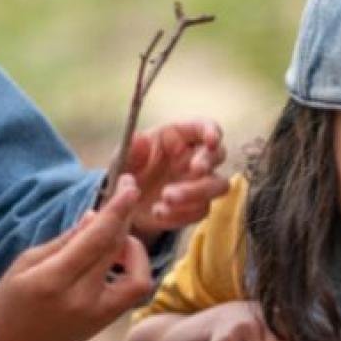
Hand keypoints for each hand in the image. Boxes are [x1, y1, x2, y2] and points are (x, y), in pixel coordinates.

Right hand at [0, 174, 153, 340]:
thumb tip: (97, 216)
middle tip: (123, 201)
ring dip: (134, 253)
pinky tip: (111, 260)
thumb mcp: (28, 261)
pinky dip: (130, 270)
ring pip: (139, 278)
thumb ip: (66, 239)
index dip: (117, 210)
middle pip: (119, 251)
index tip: (130, 187)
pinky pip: (132, 292)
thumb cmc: (11, 299)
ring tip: (113, 241)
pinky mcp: (105, 324)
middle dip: (126, 221)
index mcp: (54, 281)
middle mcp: (81, 300)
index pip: (97, 239)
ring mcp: (97, 316)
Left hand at [118, 118, 228, 238]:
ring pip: (218, 185)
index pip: (203, 126)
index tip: (211, 141)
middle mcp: (194, 157)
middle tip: (195, 170)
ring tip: (166, 198)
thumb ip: (131, 149)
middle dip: (207, 162)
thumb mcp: (123, 158)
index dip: (212, 131)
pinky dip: (182, 213)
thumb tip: (141, 139)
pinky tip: (159, 213)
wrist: (127, 204)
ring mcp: (200, 183)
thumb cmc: (129, 171)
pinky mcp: (198, 206)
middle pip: (218, 155)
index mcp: (179, 136)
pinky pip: (201, 210)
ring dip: (196, 192)